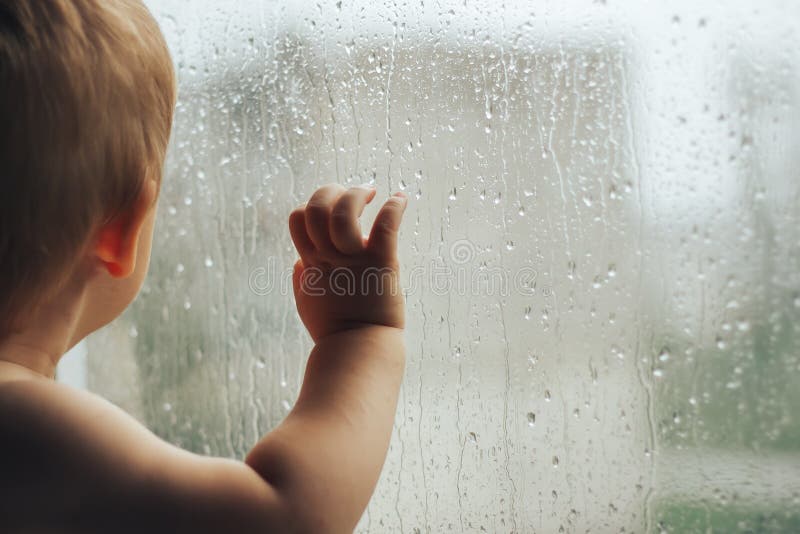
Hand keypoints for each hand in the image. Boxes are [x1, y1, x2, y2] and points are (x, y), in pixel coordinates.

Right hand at [289, 184, 407, 341]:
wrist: (359, 352)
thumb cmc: (335, 331)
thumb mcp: (306, 303)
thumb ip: (301, 278)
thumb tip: (299, 261)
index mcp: (311, 264)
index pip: (297, 219)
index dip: (310, 205)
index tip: (332, 210)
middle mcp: (328, 258)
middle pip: (315, 208)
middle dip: (330, 191)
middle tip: (353, 194)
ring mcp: (354, 260)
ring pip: (344, 213)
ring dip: (356, 194)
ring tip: (371, 193)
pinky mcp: (381, 264)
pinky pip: (385, 227)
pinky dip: (394, 207)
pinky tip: (401, 199)